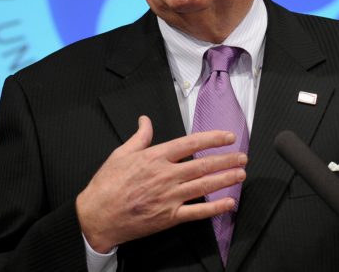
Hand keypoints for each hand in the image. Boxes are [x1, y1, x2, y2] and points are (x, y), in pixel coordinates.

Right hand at [76, 115, 247, 252]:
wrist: (96, 216)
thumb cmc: (106, 186)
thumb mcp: (120, 154)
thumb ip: (139, 137)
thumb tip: (145, 121)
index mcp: (155, 157)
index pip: (190, 143)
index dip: (212, 139)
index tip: (227, 136)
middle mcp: (165, 176)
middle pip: (203, 165)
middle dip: (226, 159)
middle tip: (242, 155)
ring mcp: (169, 197)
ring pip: (204, 186)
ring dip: (225, 179)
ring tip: (241, 173)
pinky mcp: (169, 217)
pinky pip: (197, 212)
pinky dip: (215, 208)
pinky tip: (229, 202)